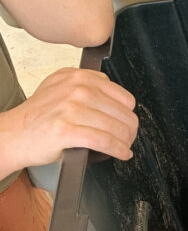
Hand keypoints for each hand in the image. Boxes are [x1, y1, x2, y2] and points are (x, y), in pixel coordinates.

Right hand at [0, 67, 137, 177]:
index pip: (122, 96)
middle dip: (130, 131)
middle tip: (127, 140)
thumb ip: (87, 86)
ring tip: (124, 148)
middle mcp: (76, 89)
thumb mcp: (62, 88)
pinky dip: (118, 150)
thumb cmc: (41, 116)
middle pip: (123, 114)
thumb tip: (117, 100)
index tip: (126, 123)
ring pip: (116, 128)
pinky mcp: (67, 130)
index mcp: (78, 76)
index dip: (128, 114)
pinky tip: (122, 154)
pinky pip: (105, 141)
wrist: (15, 133)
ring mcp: (71, 108)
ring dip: (126, 142)